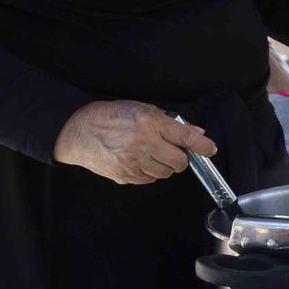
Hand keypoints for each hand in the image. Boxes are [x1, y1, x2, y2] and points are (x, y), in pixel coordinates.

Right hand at [53, 100, 214, 184]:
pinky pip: (150, 179)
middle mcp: (145, 144)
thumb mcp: (142, 109)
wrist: (79, 131)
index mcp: (150, 123)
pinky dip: (150, 172)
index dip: (202, 146)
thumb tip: (195, 133)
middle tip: (171, 150)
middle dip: (180, 158)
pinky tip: (138, 160)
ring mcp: (135, 163)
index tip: (209, 149)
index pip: (186, 138)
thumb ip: (170, 122)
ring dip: (164, 165)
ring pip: (165, 173)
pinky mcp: (126, 176)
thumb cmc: (110, 116)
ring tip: (150, 153)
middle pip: (179, 162)